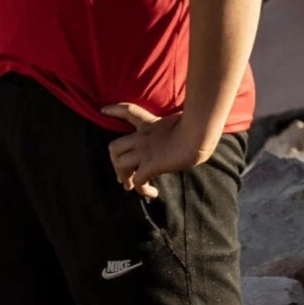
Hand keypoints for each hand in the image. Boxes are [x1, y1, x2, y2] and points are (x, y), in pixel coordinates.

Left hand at [101, 102, 215, 197]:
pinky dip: (142, 190)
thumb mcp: (185, 124)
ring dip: (124, 177)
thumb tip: (189, 140)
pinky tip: (152, 194)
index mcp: (150, 125)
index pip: (128, 111)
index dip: (114, 110)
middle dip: (115, 163)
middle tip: (124, 176)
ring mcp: (144, 151)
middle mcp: (142, 138)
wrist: (198, 133)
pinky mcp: (151, 164)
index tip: (104, 110)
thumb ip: (177, 131)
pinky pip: (138, 182)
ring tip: (132, 187)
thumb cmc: (199, 128)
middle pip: (113, 147)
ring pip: (119, 164)